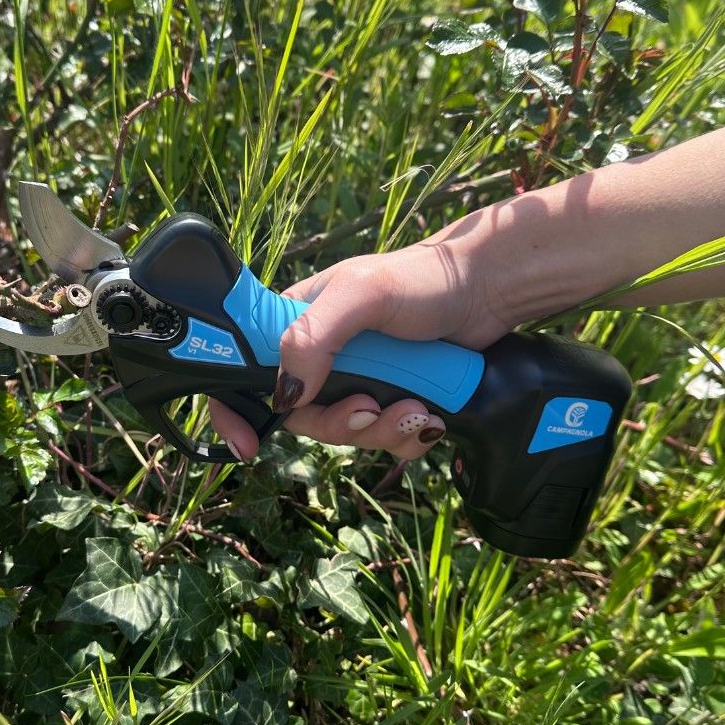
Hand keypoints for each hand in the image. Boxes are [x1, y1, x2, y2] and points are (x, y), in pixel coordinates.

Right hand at [209, 236, 512, 459]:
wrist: (486, 293)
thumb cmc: (421, 279)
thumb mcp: (361, 296)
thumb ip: (314, 337)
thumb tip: (286, 394)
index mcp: (297, 325)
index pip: (246, 371)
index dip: (238, 410)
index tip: (247, 444)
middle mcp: (320, 357)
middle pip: (303, 417)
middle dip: (340, 425)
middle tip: (374, 409)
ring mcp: (357, 381)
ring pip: (347, 434)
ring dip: (383, 432)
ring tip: (417, 410)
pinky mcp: (391, 399)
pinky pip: (384, 440)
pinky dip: (407, 437)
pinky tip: (430, 416)